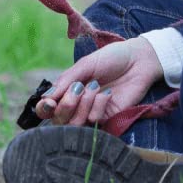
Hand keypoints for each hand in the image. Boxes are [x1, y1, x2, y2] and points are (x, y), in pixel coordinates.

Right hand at [34, 37, 164, 126]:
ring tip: (95, 86)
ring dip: (84, 104)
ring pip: (75, 124)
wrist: (138, 60)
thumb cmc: (110, 58)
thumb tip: (46, 98)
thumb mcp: (85, 64)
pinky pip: (94, 120)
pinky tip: (108, 93)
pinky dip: (99, 105)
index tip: (49, 103)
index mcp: (67, 89)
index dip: (44, 109)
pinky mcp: (107, 119)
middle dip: (67, 105)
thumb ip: (66, 80)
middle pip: (59, 120)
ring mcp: (91, 112)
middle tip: (79, 88)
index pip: (47, 108)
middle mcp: (76, 104)